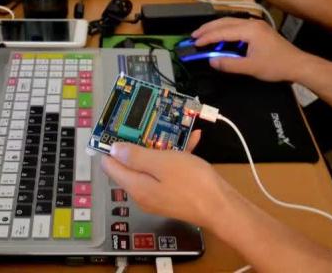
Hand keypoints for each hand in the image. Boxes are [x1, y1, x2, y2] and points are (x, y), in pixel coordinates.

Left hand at [100, 131, 234, 228]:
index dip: (109, 146)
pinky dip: (177, 156)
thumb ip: (136, 157)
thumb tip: (112, 150)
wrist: (222, 208)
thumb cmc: (191, 182)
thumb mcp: (162, 163)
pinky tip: (193, 139)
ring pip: (153, 166)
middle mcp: (143, 193)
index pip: (111, 166)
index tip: (114, 127)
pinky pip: (169, 171)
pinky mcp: (175, 193)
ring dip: (161, 146)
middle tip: (145, 122)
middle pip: (131, 165)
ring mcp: (159, 194)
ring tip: (171, 126)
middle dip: (137, 143)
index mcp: (136, 186)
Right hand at [192, 17, 304, 82]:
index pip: (223, 31)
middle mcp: (252, 23)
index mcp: (250, 30)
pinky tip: (220, 37)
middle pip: (225, 22)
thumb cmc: (277, 66)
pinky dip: (225, 30)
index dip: (208, 37)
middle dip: (208, 28)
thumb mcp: (251, 68)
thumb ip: (229, 64)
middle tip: (194, 36)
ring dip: (216, 28)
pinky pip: (237, 26)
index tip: (195, 43)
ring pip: (230, 22)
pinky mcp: (259, 30)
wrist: (298, 64)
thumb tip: (211, 61)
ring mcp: (256, 25)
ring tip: (203, 35)